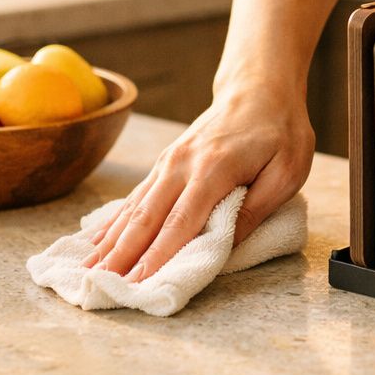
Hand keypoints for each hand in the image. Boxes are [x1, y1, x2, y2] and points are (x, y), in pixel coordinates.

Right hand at [83, 84, 314, 281]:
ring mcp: (169, 162)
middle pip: (146, 218)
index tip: (138, 283)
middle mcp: (181, 165)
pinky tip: (96, 241)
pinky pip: (135, 197)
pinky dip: (114, 222)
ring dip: (111, 241)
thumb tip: (226, 248)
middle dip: (122, 256)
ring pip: (134, 209)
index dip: (158, 256)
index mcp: (213, 170)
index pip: (180, 223)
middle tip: (99, 285)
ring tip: (88, 271)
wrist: (259, 88)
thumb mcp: (287, 172)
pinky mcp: (165, 163)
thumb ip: (256, 209)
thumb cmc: (280, 132)